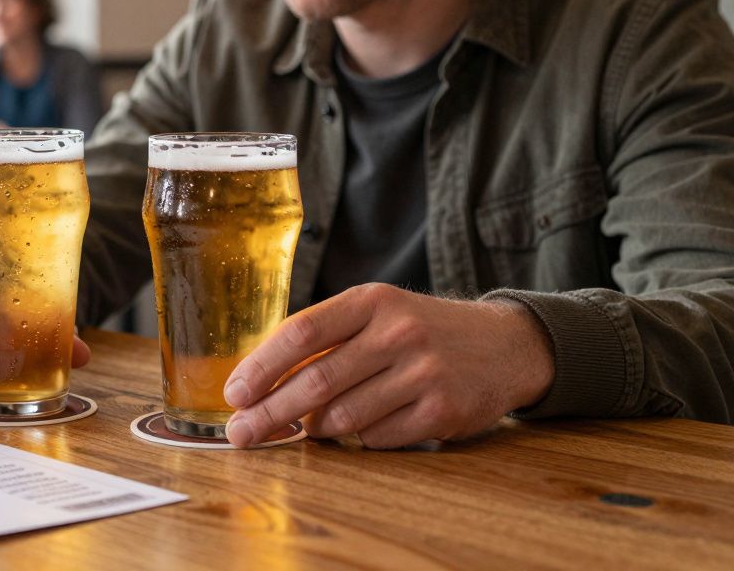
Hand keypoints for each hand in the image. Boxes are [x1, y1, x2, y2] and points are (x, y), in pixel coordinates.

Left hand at [222, 284, 553, 448]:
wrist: (503, 345)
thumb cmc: (420, 330)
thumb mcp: (376, 312)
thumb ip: (325, 337)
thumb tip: (259, 380)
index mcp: (372, 301)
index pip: (302, 333)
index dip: (262, 366)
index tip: (235, 393)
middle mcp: (398, 333)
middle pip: (316, 382)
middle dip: (270, 413)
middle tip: (241, 433)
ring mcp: (424, 373)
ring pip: (343, 416)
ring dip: (316, 428)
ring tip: (309, 426)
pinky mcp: (443, 411)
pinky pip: (377, 438)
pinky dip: (359, 438)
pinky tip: (363, 426)